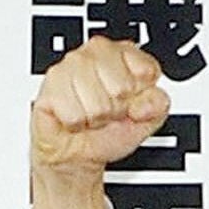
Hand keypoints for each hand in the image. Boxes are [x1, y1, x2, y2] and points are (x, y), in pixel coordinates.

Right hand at [31, 38, 168, 208]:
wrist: (77, 155)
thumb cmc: (108, 131)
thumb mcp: (147, 120)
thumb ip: (157, 105)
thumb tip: (146, 103)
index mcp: (126, 53)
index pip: (145, 71)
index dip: (139, 96)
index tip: (131, 103)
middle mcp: (97, 52)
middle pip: (120, 87)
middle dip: (116, 109)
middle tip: (107, 113)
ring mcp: (71, 65)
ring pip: (96, 102)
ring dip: (94, 118)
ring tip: (90, 116)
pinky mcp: (50, 85)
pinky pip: (73, 114)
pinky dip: (75, 124)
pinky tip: (74, 119)